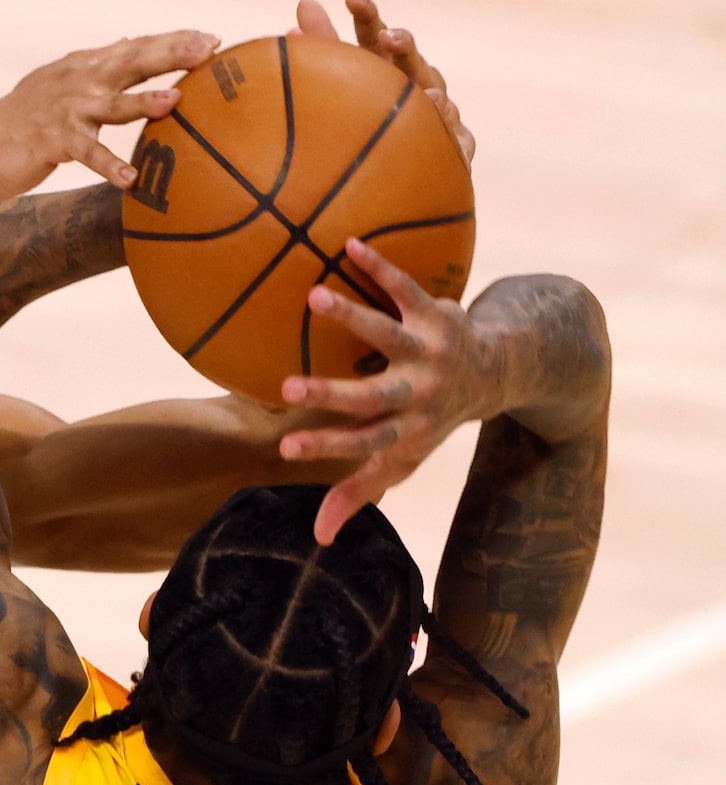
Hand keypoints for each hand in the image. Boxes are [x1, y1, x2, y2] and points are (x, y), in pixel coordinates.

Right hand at [0, 31, 219, 198]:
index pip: (136, 46)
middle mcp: (79, 80)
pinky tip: (129, 180)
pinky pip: (86, 154)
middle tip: (207, 50)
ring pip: (112, 104)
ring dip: (144, 102)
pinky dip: (108, 166)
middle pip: (131, 61)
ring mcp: (65, 110)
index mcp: (84, 66)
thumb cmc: (24, 122)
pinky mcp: (52, 141)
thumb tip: (128, 43)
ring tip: (175, 100)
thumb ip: (97, 67)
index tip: (211, 40)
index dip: (172, 41)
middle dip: (171, 54)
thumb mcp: (62, 84)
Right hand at [277, 237, 501, 543]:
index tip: (285, 448)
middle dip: (330, 393)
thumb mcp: (402, 462)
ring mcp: (429, 350)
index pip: (362, 444)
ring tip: (312, 295)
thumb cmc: (431, 422)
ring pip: (387, 333)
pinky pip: (406, 287)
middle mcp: (420, 393)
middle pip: (372, 396)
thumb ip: (359, 492)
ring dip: (351, 315)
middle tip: (287, 387)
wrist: (499, 373)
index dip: (325, 446)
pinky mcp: (436, 312)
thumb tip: (318, 538)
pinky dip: (380, 267)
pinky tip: (349, 246)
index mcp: (407, 431)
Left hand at [293, 0, 473, 166]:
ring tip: (426, 93)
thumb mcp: (348, 79)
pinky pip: (455, 135)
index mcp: (386, 66)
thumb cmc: (374, 116)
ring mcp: (439, 110)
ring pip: (436, 93)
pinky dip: (446, 126)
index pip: (375, 37)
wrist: (401, 167)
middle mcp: (416, 81)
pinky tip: (435, 117)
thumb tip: (305, 2)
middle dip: (402, 45)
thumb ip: (325, 43)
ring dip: (430, 90)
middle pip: (410, 58)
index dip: (366, 16)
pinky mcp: (456, 143)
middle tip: (389, 37)